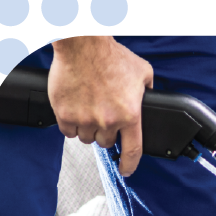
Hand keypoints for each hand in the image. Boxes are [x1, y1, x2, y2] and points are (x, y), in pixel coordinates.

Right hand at [48, 36, 152, 175]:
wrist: (82, 44)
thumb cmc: (111, 55)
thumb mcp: (143, 72)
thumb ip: (148, 89)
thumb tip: (150, 96)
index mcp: (130, 115)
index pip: (132, 151)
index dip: (129, 165)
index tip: (126, 171)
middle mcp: (108, 121)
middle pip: (105, 143)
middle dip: (105, 133)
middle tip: (102, 116)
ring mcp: (85, 119)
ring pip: (86, 138)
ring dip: (87, 129)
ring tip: (88, 110)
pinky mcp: (65, 113)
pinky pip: (67, 131)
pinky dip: (70, 124)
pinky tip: (74, 110)